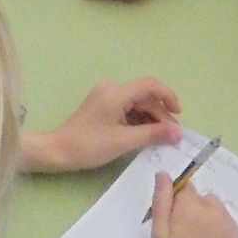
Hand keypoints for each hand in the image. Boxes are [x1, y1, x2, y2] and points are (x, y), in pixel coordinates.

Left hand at [22, 78, 183, 171]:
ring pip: (138, 103)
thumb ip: (153, 134)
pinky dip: (139, 120)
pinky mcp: (104, 106)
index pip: (150, 86)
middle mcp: (112, 89)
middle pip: (145, 96)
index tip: (179, 116)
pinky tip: (147, 134)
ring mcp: (107, 96)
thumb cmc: (89, 146)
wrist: (58, 151)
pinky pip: (128, 109)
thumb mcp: (123, 141)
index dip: (169, 97)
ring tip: (162, 137)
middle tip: (172, 135)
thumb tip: (179, 133)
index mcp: (116, 93)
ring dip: (151, 118)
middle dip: (161, 114)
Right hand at [150, 172, 237, 237]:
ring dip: (208, 217)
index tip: (173, 219)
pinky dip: (220, 230)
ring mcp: (229, 224)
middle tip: (184, 235)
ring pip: (217, 209)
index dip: (177, 201)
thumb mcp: (158, 232)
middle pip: (203, 198)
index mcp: (190, 208)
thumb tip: (164, 174)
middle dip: (194, 209)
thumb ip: (161, 200)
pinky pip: (228, 223)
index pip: (186, 187)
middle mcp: (214, 211)